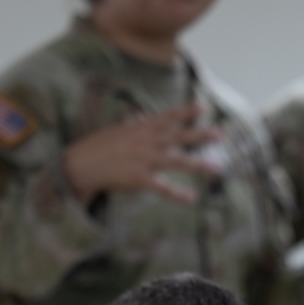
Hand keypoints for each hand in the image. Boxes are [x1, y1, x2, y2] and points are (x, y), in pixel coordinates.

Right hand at [63, 104, 221, 206]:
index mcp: (141, 129)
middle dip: (200, 135)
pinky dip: (178, 193)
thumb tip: (143, 116)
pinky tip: (192, 198)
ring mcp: (144, 160)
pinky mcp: (139, 179)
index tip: (204, 107)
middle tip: (221, 134)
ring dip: (198, 164)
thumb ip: (135, 124)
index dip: (186, 112)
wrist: (82, 164)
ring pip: (176, 161)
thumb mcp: (118, 130)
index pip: (168, 117)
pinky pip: (163, 187)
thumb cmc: (99, 146)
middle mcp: (146, 142)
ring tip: (217, 168)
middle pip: (178, 136)